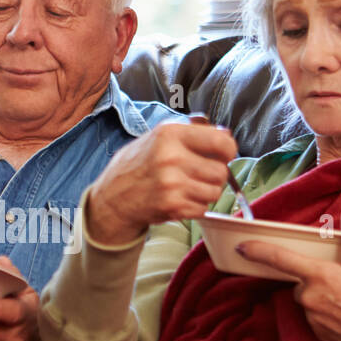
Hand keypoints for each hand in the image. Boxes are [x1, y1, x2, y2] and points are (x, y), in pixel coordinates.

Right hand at [86, 120, 237, 245]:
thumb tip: (226, 134)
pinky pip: (202, 209)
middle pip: (221, 171)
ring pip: (215, 192)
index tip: (222, 155)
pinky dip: (195, 207)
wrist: (112, 197)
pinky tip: (179, 199)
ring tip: (188, 188)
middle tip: (200, 175)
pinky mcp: (171, 206)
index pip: (222, 142)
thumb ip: (192, 131)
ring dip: (206, 193)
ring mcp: (171, 184)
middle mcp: (171, 157)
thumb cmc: (139, 164)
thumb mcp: (158, 136)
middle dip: (215, 176)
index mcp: (170, 134)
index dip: (228, 151)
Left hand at [236, 210, 340, 340]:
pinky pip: (316, 317)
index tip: (242, 246)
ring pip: (308, 300)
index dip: (259, 251)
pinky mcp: (320, 336)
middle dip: (316, 278)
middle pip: (300, 282)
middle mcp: (312, 300)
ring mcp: (314, 321)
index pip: (282, 260)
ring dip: (322, 296)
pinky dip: (327, 313)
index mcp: (323, 277)